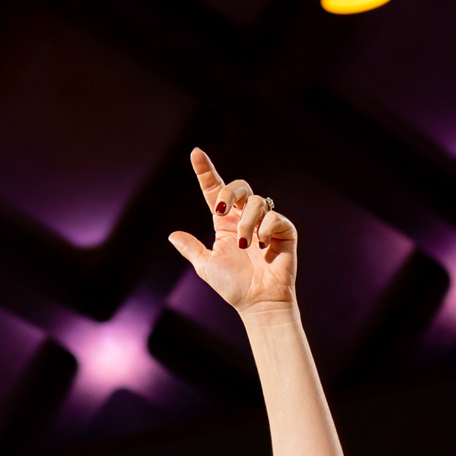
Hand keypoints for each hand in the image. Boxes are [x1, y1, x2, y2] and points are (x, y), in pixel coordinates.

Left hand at [168, 148, 295, 316]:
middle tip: (220, 209)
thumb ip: (191, 248)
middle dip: (228, 192)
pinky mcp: (283, 230)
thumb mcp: (205, 266)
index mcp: (225, 223)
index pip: (215, 190)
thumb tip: (172, 234)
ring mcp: (266, 222)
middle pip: (238, 186)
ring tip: (245, 246)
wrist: (258, 302)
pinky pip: (274, 217)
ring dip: (246, 223)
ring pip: (256, 201)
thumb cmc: (234, 287)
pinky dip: (265, 230)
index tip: (196, 153)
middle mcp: (245, 218)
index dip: (206, 171)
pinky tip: (261, 248)